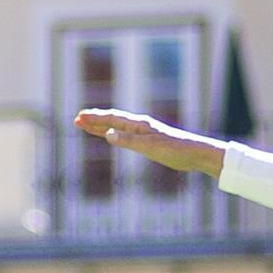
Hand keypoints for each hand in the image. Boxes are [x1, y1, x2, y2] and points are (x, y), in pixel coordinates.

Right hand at [73, 106, 222, 176]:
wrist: (195, 154)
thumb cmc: (174, 149)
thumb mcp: (150, 147)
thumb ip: (129, 141)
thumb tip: (108, 134)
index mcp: (138, 125)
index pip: (112, 119)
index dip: (95, 119)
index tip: (79, 118)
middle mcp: (139, 126)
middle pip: (112, 121)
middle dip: (94, 121)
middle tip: (77, 120)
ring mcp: (143, 133)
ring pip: (117, 128)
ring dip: (102, 127)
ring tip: (87, 126)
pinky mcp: (148, 142)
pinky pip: (125, 136)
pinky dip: (114, 135)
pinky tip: (111, 136)